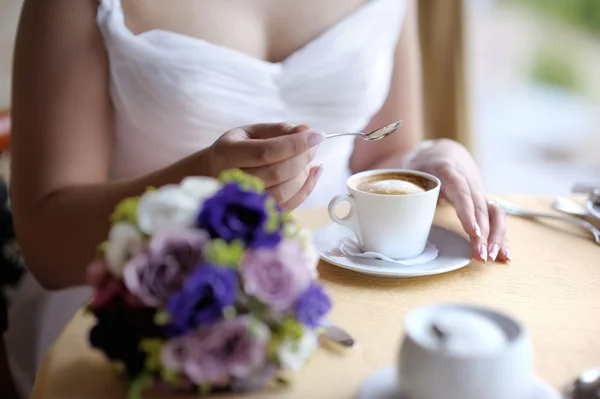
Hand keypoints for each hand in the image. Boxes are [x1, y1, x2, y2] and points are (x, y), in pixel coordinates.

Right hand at [207, 123, 323, 210]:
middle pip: (277, 173)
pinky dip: (306, 189)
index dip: (295, 144)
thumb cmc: (236, 148)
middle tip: (315, 145)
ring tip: (308, 159)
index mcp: (226, 154)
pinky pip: (287, 206)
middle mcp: (231, 180)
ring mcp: (243, 202)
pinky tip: (313, 173)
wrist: (213, 174)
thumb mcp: (251, 132)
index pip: (265, 152)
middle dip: (302, 157)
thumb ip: (278, 130)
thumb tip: (306, 130)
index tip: (317, 135)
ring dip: (303, 175)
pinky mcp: (257, 214)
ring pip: (283, 193)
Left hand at [407, 139, 509, 262]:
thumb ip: (402, 188)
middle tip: (481, 255)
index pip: (461, 191)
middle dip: (485, 233)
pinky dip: (501, 235)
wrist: (443, 151)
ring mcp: (478, 190)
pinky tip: (504, 254)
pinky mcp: (483, 201)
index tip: (474, 232)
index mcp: (448, 170)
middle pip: (481, 206)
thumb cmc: (423, 164)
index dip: (468, 212)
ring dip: (497, 236)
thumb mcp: (410, 171)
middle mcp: (469, 180)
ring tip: (494, 258)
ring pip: (495, 212)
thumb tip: (391, 210)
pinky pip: (496, 217)